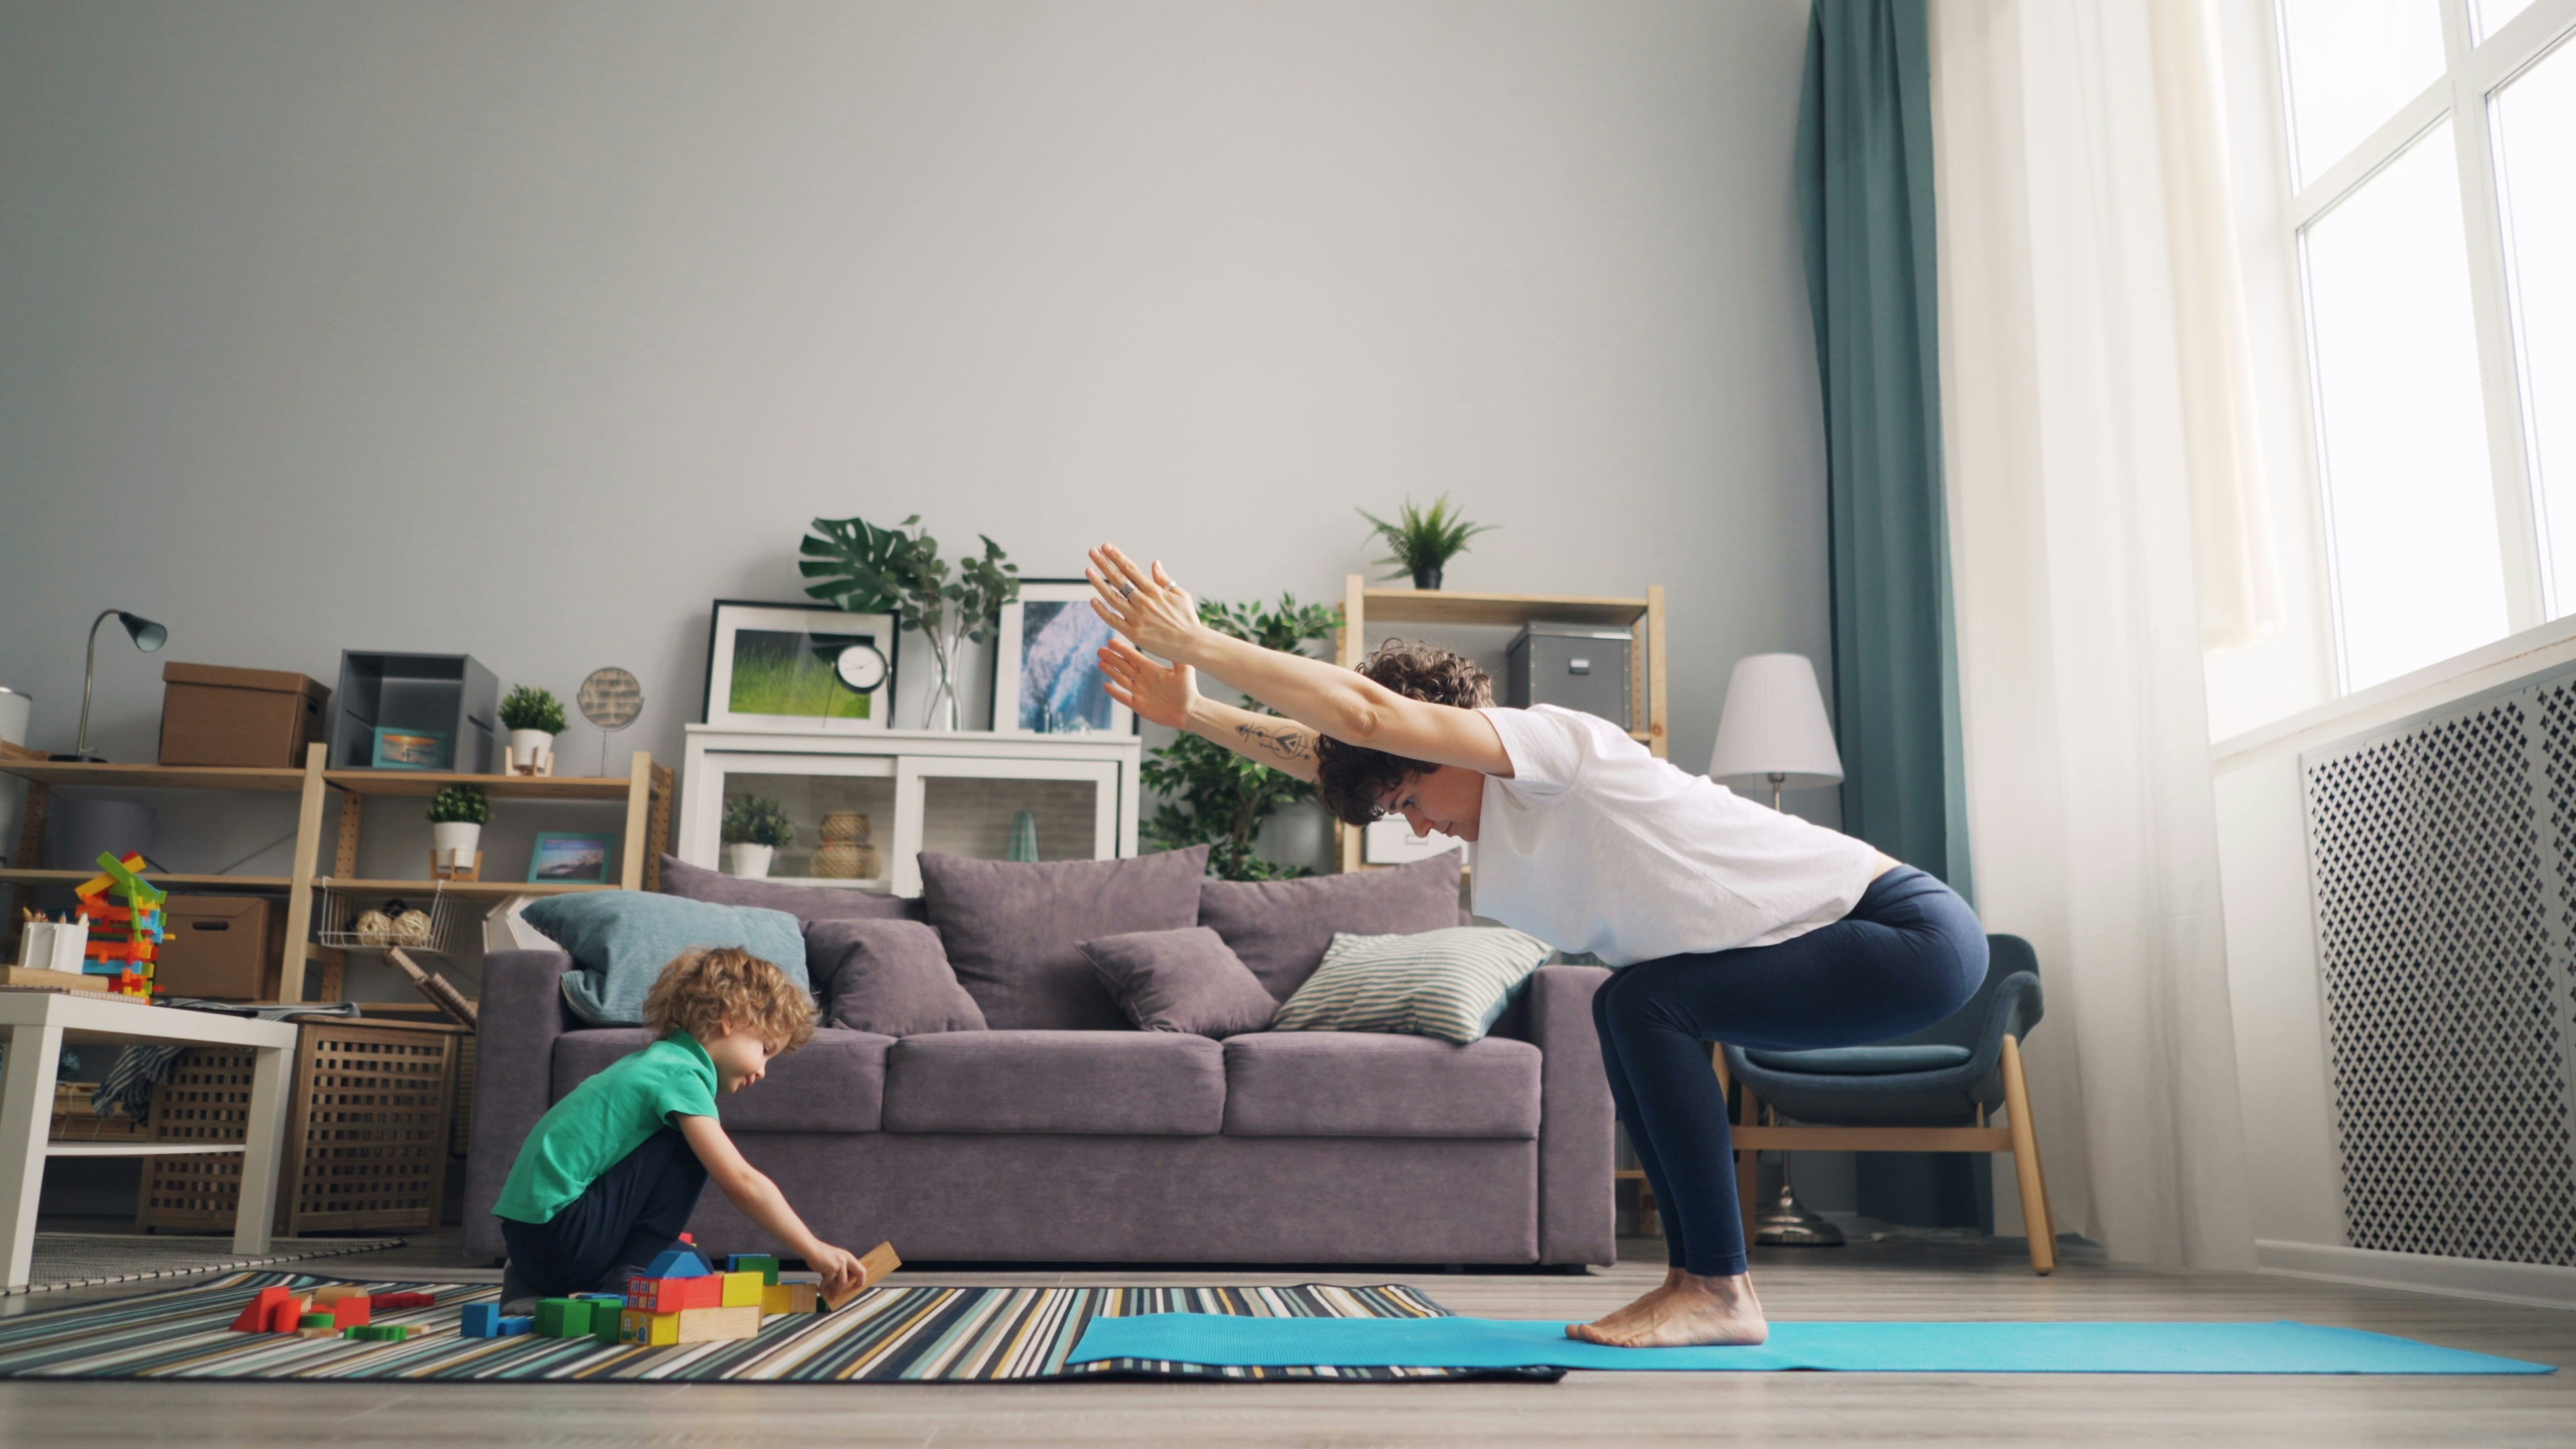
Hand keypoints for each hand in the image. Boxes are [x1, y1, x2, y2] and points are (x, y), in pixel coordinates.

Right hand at [808, 1242, 863, 1300]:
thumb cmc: (821, 1255)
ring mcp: (840, 1263)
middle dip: (858, 1283)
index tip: (855, 1285)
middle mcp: (847, 1259)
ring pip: (843, 1282)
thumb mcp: (835, 1261)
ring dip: (836, 1291)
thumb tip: (840, 1286)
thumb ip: (839, 1271)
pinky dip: (824, 1286)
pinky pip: (829, 1281)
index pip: (861, 1269)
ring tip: (832, 1296)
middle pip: (860, 1272)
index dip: (861, 1279)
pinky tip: (821, 1288)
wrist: (811, 1249)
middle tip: (852, 1290)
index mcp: (849, 1257)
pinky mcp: (832, 1268)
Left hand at [1087, 544, 1204, 663]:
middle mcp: (1144, 602)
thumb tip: (1154, 563)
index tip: (1106, 547)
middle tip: (1092, 551)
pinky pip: (1113, 620)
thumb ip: (1165, 580)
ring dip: (1099, 583)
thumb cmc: (1188, 619)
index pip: (1131, 570)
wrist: (1192, 644)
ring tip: (1088, 570)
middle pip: (1119, 579)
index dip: (1117, 557)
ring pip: (1113, 597)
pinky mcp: (1133, 633)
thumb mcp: (1180, 595)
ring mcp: (1137, 618)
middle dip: (1104, 564)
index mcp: (1155, 591)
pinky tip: (1093, 600)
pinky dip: (1102, 610)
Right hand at [1099, 637, 1199, 729]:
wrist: (1189, 710)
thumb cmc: (1188, 689)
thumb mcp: (1184, 669)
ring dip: (1111, 671)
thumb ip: (1177, 655)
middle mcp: (1143, 679)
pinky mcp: (1139, 705)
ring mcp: (1140, 692)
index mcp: (1151, 669)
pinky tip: (1106, 685)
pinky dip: (1115, 692)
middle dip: (1112, 658)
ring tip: (1100, 663)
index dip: (1122, 650)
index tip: (1111, 641)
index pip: (1133, 657)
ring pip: (1121, 680)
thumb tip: (1175, 637)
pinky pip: (1124, 698)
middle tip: (1100, 650)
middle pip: (1124, 666)